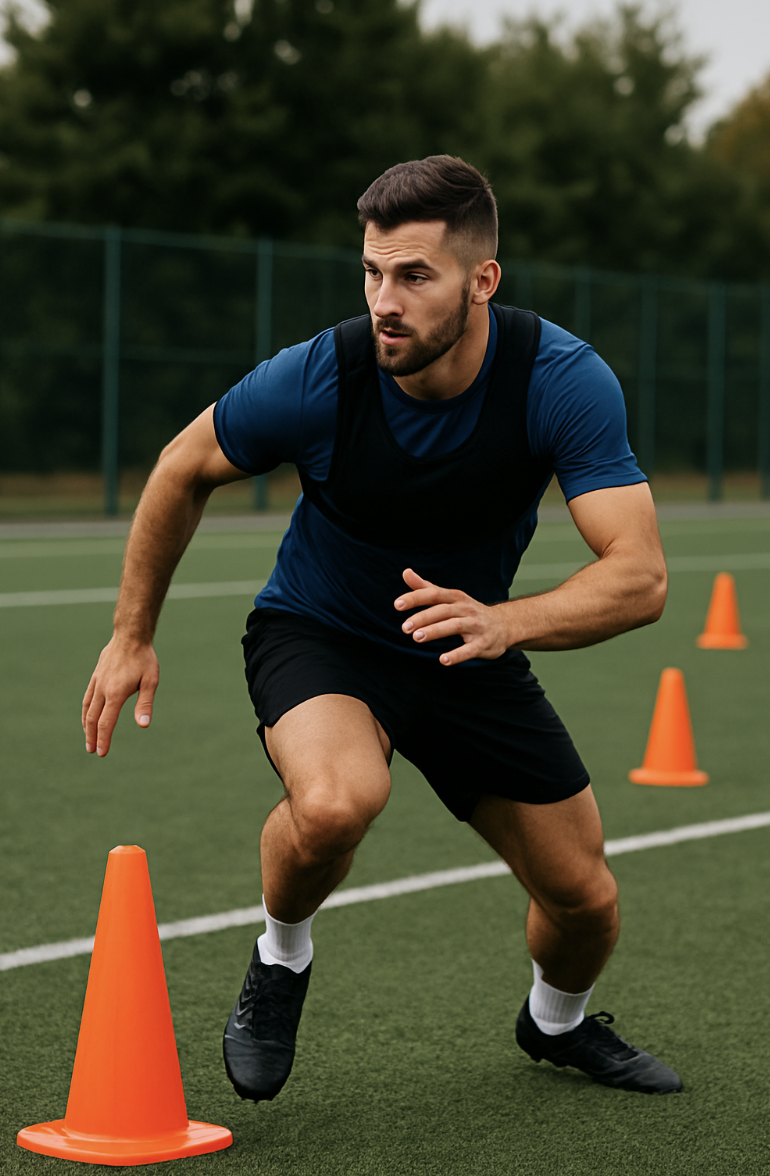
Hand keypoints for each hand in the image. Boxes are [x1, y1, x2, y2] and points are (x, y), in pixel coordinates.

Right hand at [82, 636, 159, 756]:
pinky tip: (87, 717)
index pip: (106, 722)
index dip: (103, 739)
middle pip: (93, 718)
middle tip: (92, 751)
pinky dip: (85, 711)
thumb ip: (145, 704)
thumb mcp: (150, 681)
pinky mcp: (96, 676)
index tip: (102, 752)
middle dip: (92, 736)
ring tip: (88, 739)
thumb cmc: (144, 659)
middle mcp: (103, 689)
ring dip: (86, 726)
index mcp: (116, 693)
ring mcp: (97, 682)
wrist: (130, 636)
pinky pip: (87, 697)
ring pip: (87, 708)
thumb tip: (143, 725)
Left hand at [394, 568, 509, 665]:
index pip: (433, 594)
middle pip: (443, 610)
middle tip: (404, 627)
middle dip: (423, 617)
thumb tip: (405, 572)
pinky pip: (470, 649)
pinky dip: (457, 655)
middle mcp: (466, 609)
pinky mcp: (483, 643)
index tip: (397, 605)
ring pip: (454, 626)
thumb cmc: (469, 611)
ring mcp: (476, 625)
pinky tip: (443, 660)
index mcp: (456, 597)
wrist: (504, 625)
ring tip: (417, 637)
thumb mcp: (449, 598)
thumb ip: (426, 587)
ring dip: (436, 631)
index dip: (415, 598)